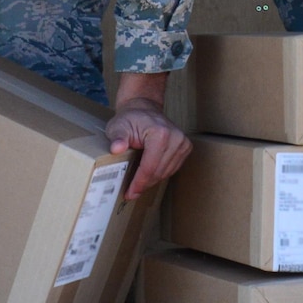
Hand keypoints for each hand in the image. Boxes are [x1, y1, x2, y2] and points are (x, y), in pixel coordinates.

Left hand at [108, 72, 190, 199]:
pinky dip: (159, 174)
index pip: (150, 167)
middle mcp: (176, 138)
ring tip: (137, 184)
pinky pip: (172, 169)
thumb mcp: (118, 126)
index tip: (129, 194)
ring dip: (151, 181)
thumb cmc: (130, 118)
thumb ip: (117, 138)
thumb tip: (116, 148)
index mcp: (160, 133)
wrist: (144, 108)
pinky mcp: (186, 147)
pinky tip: (148, 175)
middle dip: (144, 184)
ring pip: (166, 173)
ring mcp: (183, 143)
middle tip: (131, 192)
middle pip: (159, 172)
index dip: (139, 183)